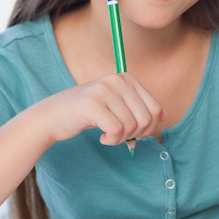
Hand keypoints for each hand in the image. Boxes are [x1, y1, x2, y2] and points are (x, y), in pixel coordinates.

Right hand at [41, 73, 165, 145]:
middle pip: (146, 119)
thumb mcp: (117, 105)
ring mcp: (104, 90)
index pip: (156, 108)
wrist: (53, 116)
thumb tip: (165, 116)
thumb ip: (139, 107)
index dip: (150, 127)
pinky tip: (102, 137)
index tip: (134, 132)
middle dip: (136, 134)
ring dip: (122, 138)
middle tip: (120, 136)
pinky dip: (112, 140)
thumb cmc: (88, 113)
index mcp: (127, 78)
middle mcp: (117, 80)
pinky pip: (117, 131)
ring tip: (109, 134)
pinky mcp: (93, 104)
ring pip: (132, 126)